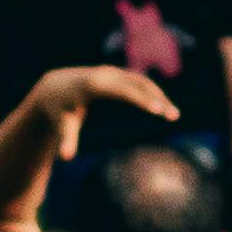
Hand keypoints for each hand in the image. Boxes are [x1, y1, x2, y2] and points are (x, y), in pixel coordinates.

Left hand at [32, 62, 177, 126]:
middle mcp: (107, 74)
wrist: (57, 87)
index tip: (157, 111)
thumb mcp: (62, 126)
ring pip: (143, 82)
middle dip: (156, 100)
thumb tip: (65, 159)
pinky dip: (154, 94)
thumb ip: (65, 140)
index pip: (121, 91)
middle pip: (137, 85)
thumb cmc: (60, 111)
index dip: (140, 100)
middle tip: (174, 117)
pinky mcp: (120, 75)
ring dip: (159, 96)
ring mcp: (115, 72)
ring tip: (174, 116)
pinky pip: (141, 83)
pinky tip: (164, 108)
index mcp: (93, 85)